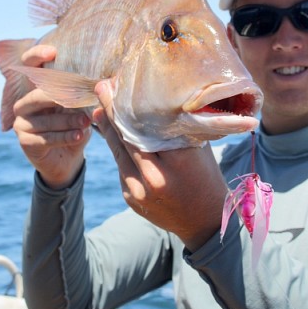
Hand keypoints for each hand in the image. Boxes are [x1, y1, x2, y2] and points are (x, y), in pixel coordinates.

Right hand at [12, 45, 91, 187]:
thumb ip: (85, 95)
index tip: (53, 52)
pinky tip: (78, 136)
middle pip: (38, 95)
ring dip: (68, 120)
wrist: (67, 161)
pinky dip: (64, 136)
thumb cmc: (75, 128)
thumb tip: (106, 83)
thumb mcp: (81, 109)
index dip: (37, 56)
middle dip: (62, 97)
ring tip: (86, 122)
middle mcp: (25, 104)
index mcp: (37, 90)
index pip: (30, 67)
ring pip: (45, 119)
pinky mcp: (25, 142)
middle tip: (80, 99)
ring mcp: (21, 123)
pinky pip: (45, 137)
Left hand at [93, 81, 227, 250]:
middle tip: (101, 88)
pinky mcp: (130, 199)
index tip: (116, 85)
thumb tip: (154, 102)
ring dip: (108, 130)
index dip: (128, 105)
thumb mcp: (199, 151)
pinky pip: (121, 168)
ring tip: (100, 109)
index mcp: (178, 161)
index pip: (146, 126)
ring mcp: (139, 191)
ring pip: (117, 152)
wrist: (204, 223)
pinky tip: (116, 137)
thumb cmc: (206, 178)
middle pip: (125, 137)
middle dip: (111, 112)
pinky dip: (119, 152)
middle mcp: (155, 177)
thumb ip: (177, 130)